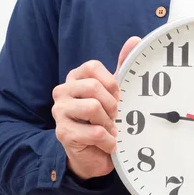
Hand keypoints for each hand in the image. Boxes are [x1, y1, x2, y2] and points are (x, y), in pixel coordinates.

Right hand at [51, 37, 140, 179]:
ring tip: (109, 130)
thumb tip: (134, 40)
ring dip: (109, 124)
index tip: (116, 97)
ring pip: (93, 108)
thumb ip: (122, 67)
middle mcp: (62, 91)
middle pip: (93, 86)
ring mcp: (59, 112)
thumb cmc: (104, 120)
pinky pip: (94, 132)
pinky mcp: (63, 133)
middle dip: (111, 105)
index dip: (110, 83)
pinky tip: (106, 143)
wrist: (96, 155)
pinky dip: (107, 140)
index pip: (92, 66)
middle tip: (114, 117)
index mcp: (75, 78)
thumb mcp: (114, 93)